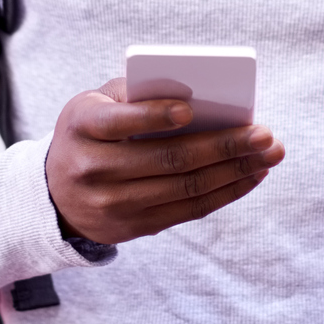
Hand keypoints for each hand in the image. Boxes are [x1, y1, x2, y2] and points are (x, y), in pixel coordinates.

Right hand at [44, 78, 285, 244]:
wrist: (54, 194)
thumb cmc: (90, 132)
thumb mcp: (95, 104)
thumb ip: (135, 95)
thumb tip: (198, 98)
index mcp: (82, 127)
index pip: (119, 123)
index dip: (153, 117)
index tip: (190, 110)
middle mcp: (93, 170)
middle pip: (168, 160)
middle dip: (223, 146)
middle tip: (264, 133)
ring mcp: (113, 205)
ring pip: (185, 188)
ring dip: (234, 171)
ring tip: (269, 154)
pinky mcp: (134, 228)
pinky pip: (188, 211)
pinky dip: (225, 192)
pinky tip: (250, 175)